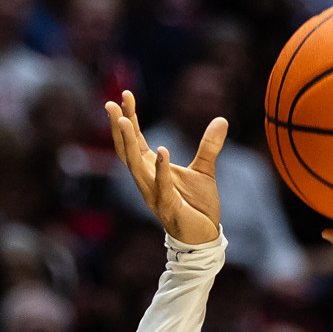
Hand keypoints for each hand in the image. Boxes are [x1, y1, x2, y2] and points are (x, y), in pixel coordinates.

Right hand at [107, 89, 224, 245]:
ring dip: (128, 143)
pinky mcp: (168, 206)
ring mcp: (153, 194)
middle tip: (110, 104)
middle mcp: (146, 180)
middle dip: (119, 127)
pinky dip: (160, 168)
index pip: (135, 140)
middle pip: (127, 150)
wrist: (204, 236)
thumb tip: (222, 120)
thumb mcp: (205, 170)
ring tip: (123, 120)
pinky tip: (161, 150)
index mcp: (151, 169)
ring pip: (135, 166)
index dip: (129, 118)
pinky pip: (161, 185)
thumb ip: (209, 145)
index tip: (125, 94)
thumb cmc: (198, 206)